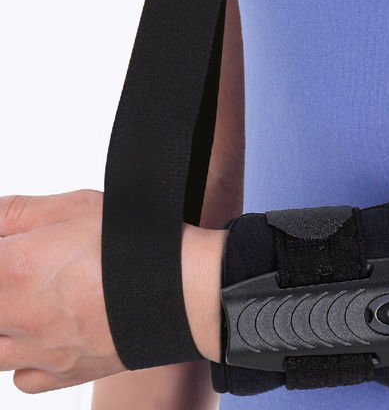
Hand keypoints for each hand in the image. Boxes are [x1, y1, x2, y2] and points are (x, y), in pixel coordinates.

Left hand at [0, 189, 226, 393]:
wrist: (178, 288)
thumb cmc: (132, 243)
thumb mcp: (75, 205)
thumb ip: (16, 211)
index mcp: (12, 268)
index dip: (3, 250)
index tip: (12, 249)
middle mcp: (14, 316)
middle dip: (7, 285)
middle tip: (27, 274)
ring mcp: (35, 351)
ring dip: (7, 324)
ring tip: (34, 302)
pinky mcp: (60, 374)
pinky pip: (22, 376)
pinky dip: (26, 359)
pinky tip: (47, 335)